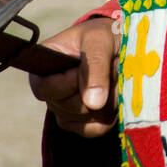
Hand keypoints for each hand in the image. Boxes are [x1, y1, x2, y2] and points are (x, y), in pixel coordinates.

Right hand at [28, 16, 119, 136]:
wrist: (123, 46)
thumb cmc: (105, 36)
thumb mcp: (100, 40)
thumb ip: (95, 67)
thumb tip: (92, 102)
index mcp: (45, 62)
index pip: (44, 87)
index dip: (67, 83)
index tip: (82, 69)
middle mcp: (49, 87)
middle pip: (64, 107)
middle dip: (92, 90)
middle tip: (107, 67)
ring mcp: (63, 107)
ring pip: (81, 119)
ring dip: (104, 101)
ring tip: (112, 77)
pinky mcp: (79, 122)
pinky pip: (93, 129)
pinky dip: (108, 115)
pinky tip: (114, 95)